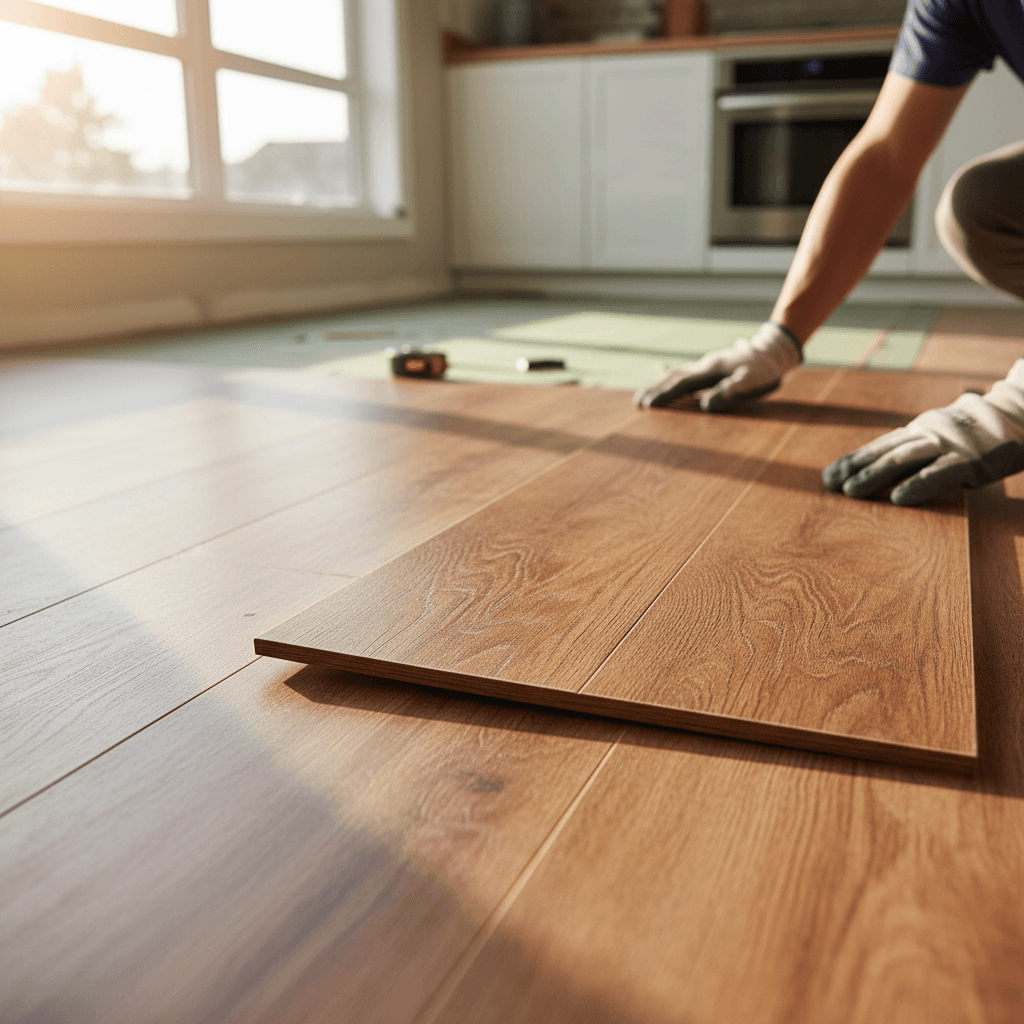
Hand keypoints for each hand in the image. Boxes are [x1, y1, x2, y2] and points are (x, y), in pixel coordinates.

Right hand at [633, 322, 802, 411]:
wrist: (774, 350)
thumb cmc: (765, 369)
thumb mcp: (753, 381)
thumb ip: (730, 391)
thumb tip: (705, 406)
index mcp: (711, 370)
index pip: (682, 384)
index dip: (664, 395)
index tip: (647, 406)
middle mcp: (705, 366)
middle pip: (673, 378)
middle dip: (655, 391)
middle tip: (637, 403)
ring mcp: (707, 366)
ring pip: (677, 375)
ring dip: (660, 386)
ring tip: (644, 396)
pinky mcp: (711, 369)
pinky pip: (685, 375)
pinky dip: (671, 380)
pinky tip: (666, 383)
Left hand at [823, 359, 1023, 505]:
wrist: (1020, 415)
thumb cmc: (976, 432)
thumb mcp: (941, 437)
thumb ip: (915, 450)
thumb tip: (882, 470)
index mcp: (919, 431)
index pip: (879, 446)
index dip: (853, 460)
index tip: (827, 475)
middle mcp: (928, 434)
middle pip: (884, 452)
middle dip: (855, 468)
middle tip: (829, 484)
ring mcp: (949, 444)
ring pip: (904, 459)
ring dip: (875, 475)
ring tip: (851, 491)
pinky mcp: (971, 459)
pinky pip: (940, 473)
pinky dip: (917, 485)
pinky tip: (897, 498)